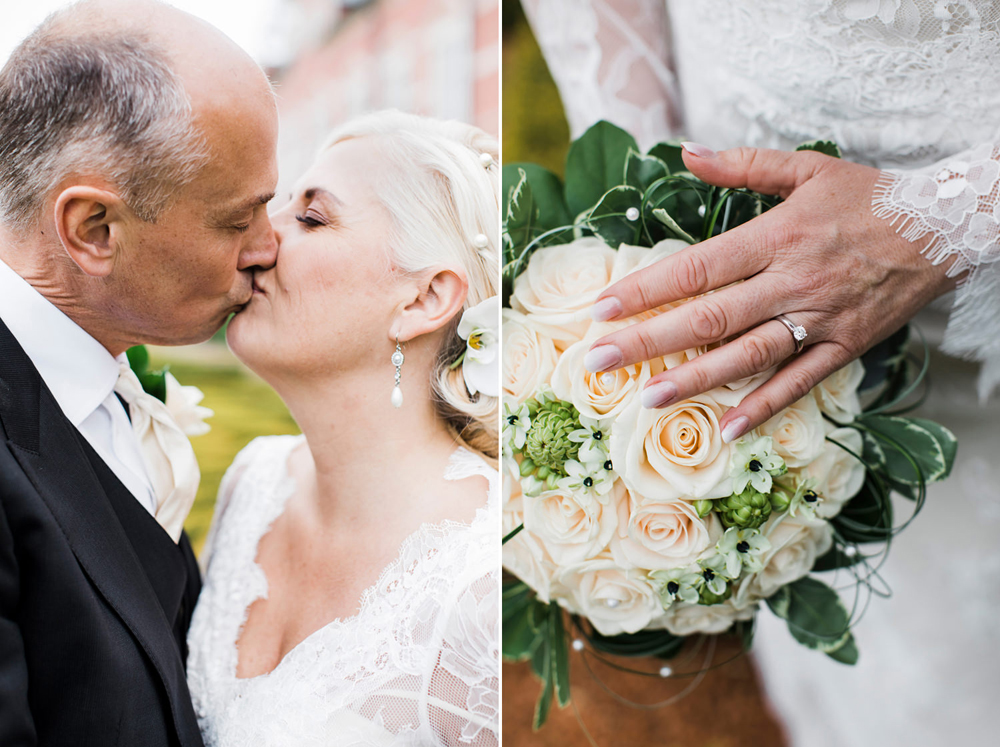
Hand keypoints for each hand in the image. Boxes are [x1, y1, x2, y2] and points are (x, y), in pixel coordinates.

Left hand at [584, 143, 957, 442]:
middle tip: (599, 361)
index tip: (603, 308)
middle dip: (650, 341)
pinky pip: (801, 382)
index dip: (647, 289)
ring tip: (648, 399)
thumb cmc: (867, 196)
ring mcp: (820, 318)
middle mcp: (793, 280)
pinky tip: (728, 428)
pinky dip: (765, 406)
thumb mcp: (806, 167)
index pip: (698, 268)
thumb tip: (685, 152)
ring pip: (749, 355)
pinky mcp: (846, 345)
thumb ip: (742, 164)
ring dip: (696, 380)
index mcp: (777, 236)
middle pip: (710, 317)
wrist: (946, 225)